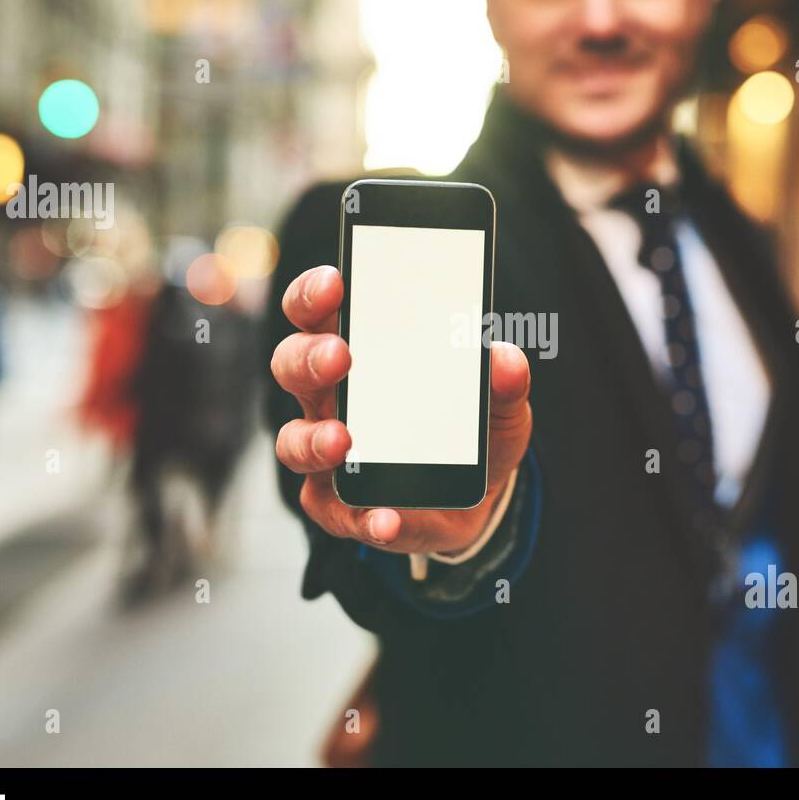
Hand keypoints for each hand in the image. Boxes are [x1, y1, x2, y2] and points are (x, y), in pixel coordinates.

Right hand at [271, 265, 531, 555]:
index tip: (335, 282)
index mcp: (361, 355)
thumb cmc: (472, 435)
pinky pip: (335, 511)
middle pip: (293, 366)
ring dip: (313, 439)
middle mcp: (330, 399)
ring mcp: (327, 454)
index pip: (319, 313)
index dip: (314, 294)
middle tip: (340, 355)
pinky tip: (386, 518)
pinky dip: (360, 516)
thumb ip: (505, 383)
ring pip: (293, 440)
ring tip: (342, 441)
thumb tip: (505, 358)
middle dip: (309, 357)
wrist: (477, 504)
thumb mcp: (500, 407)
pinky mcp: (338, 506)